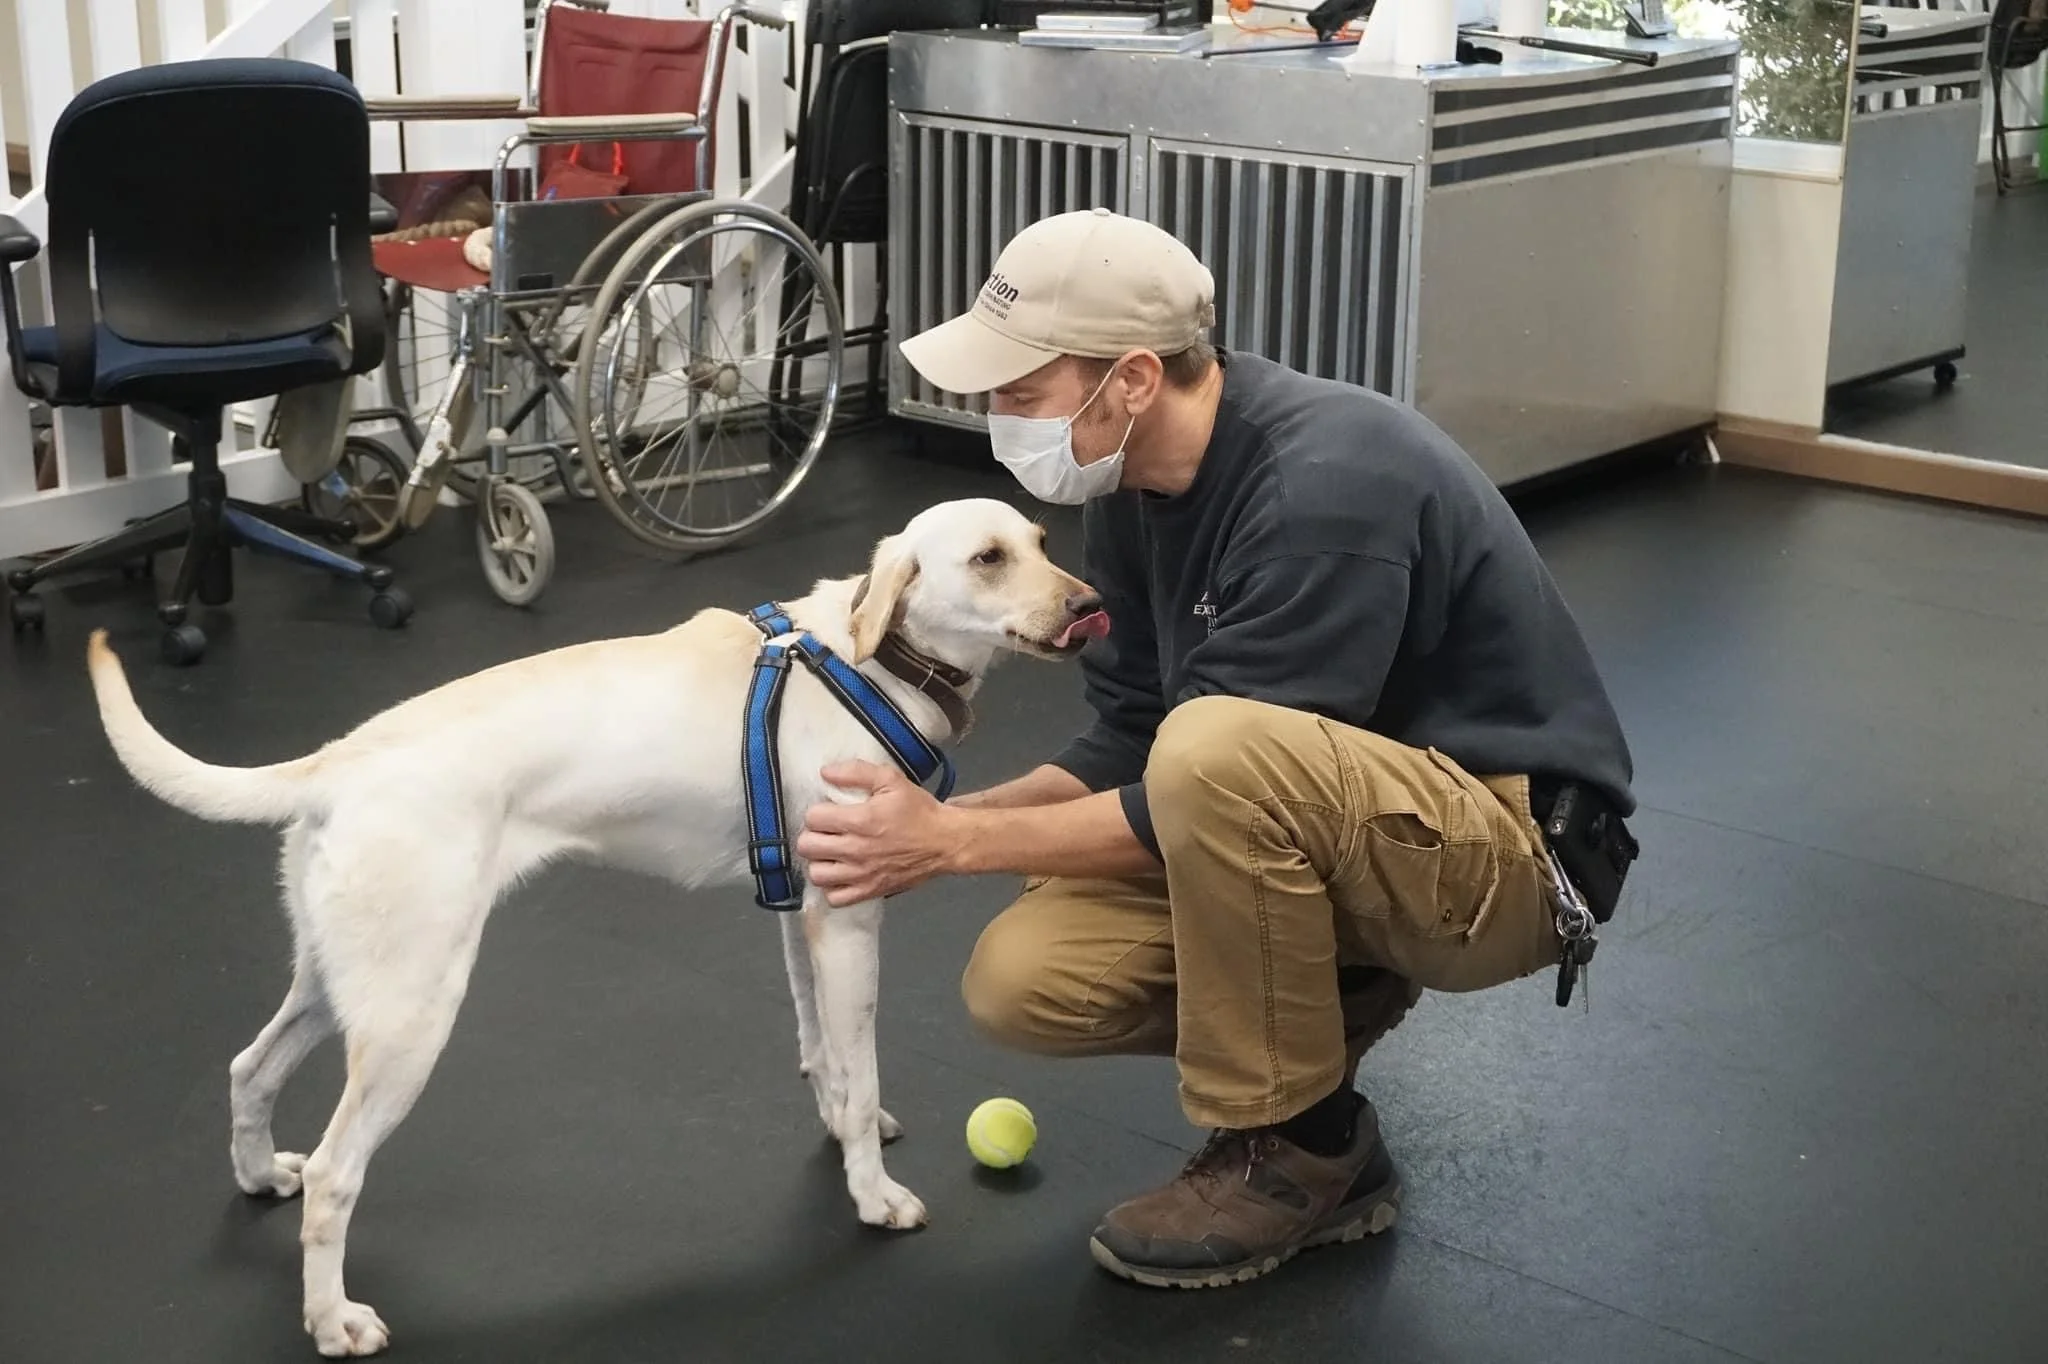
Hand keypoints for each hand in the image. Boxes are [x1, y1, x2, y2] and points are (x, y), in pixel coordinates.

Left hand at [797, 760, 961, 905]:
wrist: (945, 842)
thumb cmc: (918, 811)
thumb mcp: (891, 780)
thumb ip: (856, 772)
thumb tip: (825, 772)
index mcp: (860, 820)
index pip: (813, 818)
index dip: (818, 812)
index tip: (829, 812)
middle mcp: (856, 849)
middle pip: (807, 847)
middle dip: (813, 836)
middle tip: (827, 832)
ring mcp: (862, 874)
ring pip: (817, 874)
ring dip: (820, 862)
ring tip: (831, 854)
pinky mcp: (870, 891)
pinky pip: (836, 898)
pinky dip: (834, 888)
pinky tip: (841, 875)